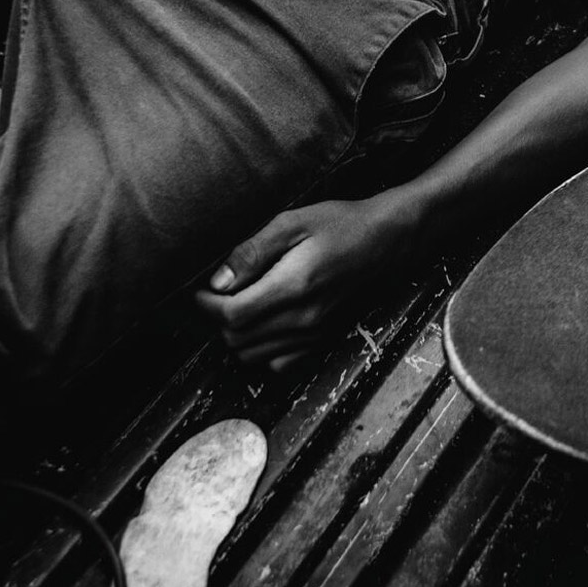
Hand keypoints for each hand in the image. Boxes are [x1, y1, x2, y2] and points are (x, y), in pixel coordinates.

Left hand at [195, 193, 417, 364]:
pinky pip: (279, 364)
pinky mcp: (323, 341)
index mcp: (293, 286)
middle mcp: (304, 319)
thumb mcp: (294, 222)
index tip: (197, 290)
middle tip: (214, 294)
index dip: (204, 305)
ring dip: (235, 335)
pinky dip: (261, 350)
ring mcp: (315, 335)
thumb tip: (216, 281)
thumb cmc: (342, 224)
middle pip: (236, 339)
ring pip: (252, 355)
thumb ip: (252, 251)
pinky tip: (263, 324)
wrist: (389, 242)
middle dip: (215, 319)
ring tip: (237, 306)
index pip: (231, 315)